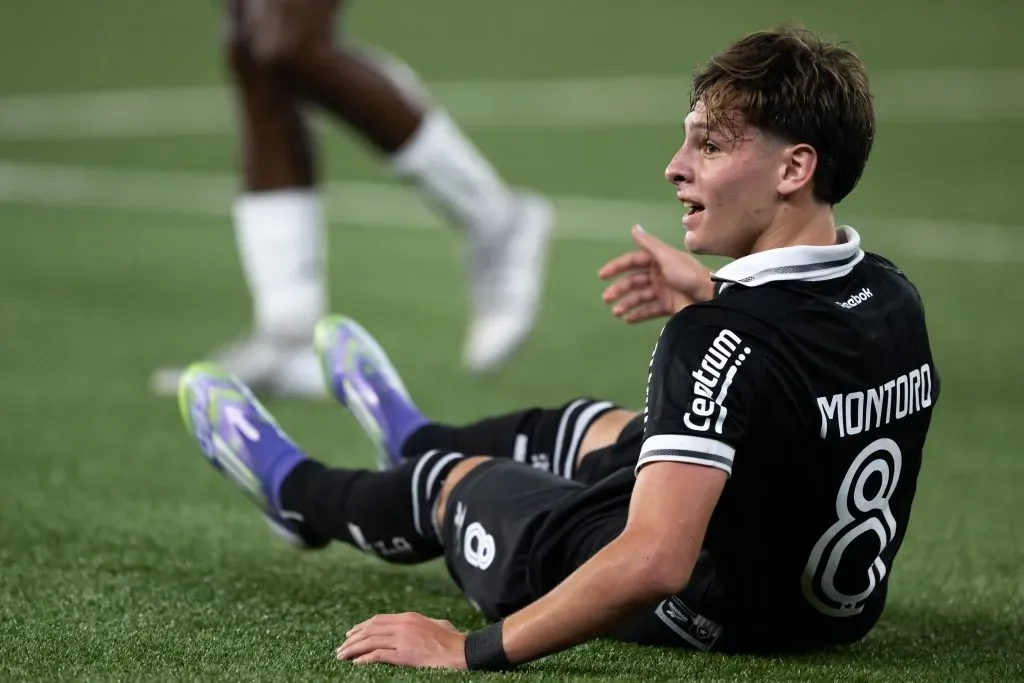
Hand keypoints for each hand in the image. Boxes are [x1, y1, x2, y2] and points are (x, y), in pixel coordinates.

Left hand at [336, 612, 466, 669]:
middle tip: (341, 647)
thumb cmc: (453, 639)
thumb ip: (422, 622)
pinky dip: (364, 658)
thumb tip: (415, 625)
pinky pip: (378, 655)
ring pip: (370, 641)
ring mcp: (403, 639)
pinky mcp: (404, 655)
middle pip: (370, 629)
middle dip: (353, 639)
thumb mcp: (436, 624)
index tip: (351, 634)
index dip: (361, 627)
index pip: (378, 620)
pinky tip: (356, 663)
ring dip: (353, 649)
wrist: (461, 651)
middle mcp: (403, 625)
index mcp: (409, 617)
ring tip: (342, 656)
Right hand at [598, 225, 714, 323]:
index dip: (617, 267)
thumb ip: (648, 244)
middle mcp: (659, 274)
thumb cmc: (687, 275)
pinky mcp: (669, 306)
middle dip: (619, 289)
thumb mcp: (666, 257)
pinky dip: (638, 314)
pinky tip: (628, 319)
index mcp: (658, 260)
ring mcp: (664, 291)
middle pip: (634, 281)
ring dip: (626, 304)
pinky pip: (649, 310)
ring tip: (617, 313)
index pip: (633, 261)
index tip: (602, 275)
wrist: (709, 297)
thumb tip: (634, 227)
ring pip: (639, 297)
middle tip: (606, 299)